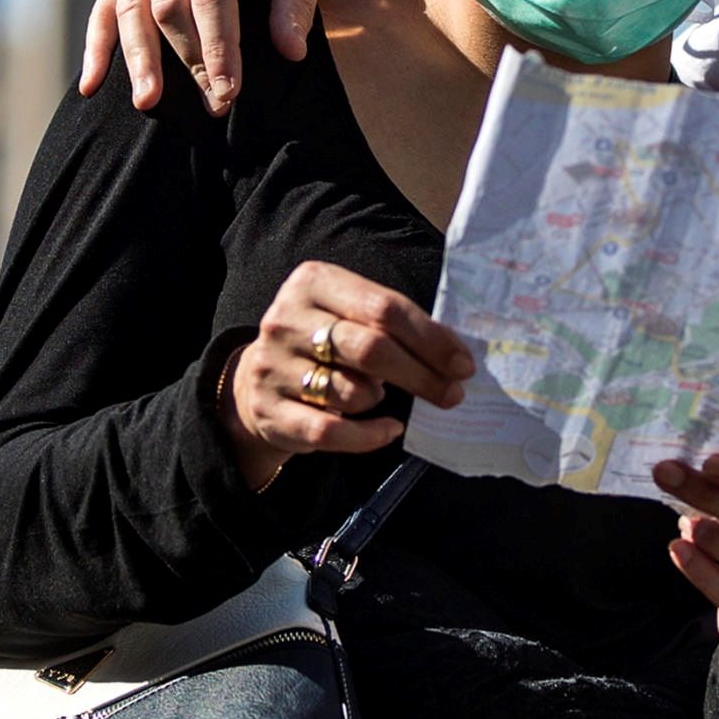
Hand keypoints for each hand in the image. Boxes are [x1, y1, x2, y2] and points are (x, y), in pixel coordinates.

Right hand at [77, 0, 329, 116]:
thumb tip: (290, 51)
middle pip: (168, 5)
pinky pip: (104, 7)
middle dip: (188, 61)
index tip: (229, 92)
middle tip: (211, 106)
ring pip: (130, 8)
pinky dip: (96, 47)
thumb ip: (296, 5)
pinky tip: (92, 85)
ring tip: (148, 102)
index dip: (219, 48)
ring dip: (138, 60)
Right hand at [220, 262, 474, 492]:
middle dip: (421, 375)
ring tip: (378, 395)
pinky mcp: (269, 410)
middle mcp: (287, 319)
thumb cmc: (322, 344)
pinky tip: (388, 430)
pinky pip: (331, 431)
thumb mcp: (347, 314)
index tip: (462, 364)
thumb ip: (391, 324)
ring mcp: (273, 365)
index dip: (430, 338)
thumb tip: (455, 355)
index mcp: (314, 282)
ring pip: (351, 392)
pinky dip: (369, 436)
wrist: (256, 382)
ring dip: (378, 399)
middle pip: (370, 348)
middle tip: (452, 393)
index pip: (384, 307)